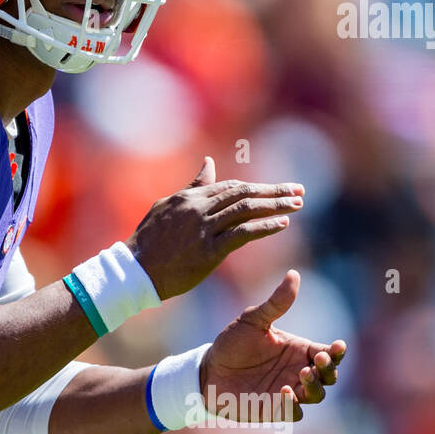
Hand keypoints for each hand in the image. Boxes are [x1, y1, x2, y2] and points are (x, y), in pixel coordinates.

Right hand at [125, 156, 303, 300]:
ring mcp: (203, 229)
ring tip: (297, 204)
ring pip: (246, 210)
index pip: (231, 186)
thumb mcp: (168, 206)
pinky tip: (282, 224)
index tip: (282, 187)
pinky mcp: (208, 251)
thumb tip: (209, 163)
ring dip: (275, 206)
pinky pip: (242, 234)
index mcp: (190, 197)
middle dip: (274, 191)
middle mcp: (198, 208)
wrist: (135, 270)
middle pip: (243, 193)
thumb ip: (193, 186)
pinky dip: (264, 227)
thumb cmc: (149, 240)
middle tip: (299, 190)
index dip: (258, 186)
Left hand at [200, 270, 345, 421]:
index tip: (336, 346)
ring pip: (317, 395)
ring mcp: (288, 391)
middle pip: (329, 375)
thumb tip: (294, 274)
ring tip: (303, 374)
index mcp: (298, 350)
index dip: (337, 351)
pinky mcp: (275, 409)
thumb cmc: (232, 344)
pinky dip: (293, 404)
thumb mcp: (252, 320)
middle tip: (317, 359)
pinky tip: (283, 391)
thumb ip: (275, 303)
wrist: (207, 371)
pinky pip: (294, 412)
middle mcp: (297, 371)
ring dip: (314, 386)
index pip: (328, 352)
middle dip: (328, 369)